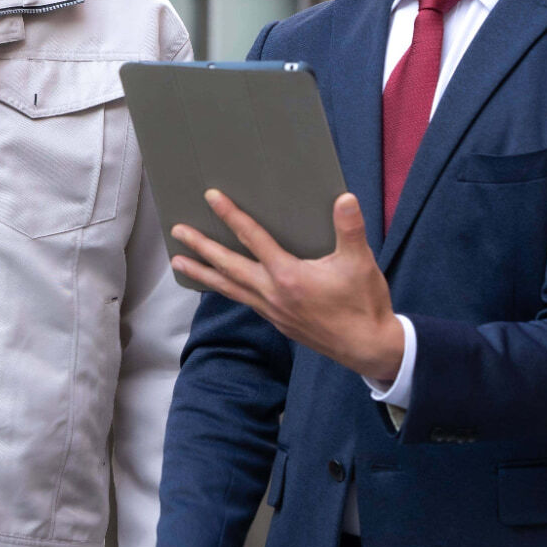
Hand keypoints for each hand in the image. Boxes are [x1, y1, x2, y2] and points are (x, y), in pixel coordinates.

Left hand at [170, 191, 403, 383]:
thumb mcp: (360, 263)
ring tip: (179, 263)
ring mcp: (272, 310)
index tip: (212, 197)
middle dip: (201, 247)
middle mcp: (272, 294)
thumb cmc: (364, 305)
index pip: (253, 239)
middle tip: (177, 231)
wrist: (369, 349)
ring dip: (203, 273)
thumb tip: (345, 197)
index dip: (232, 216)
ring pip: (229, 288)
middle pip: (228, 266)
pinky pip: (243, 300)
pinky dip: (226, 289)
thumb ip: (350, 229)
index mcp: (288, 276)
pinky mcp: (277, 321)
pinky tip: (221, 285)